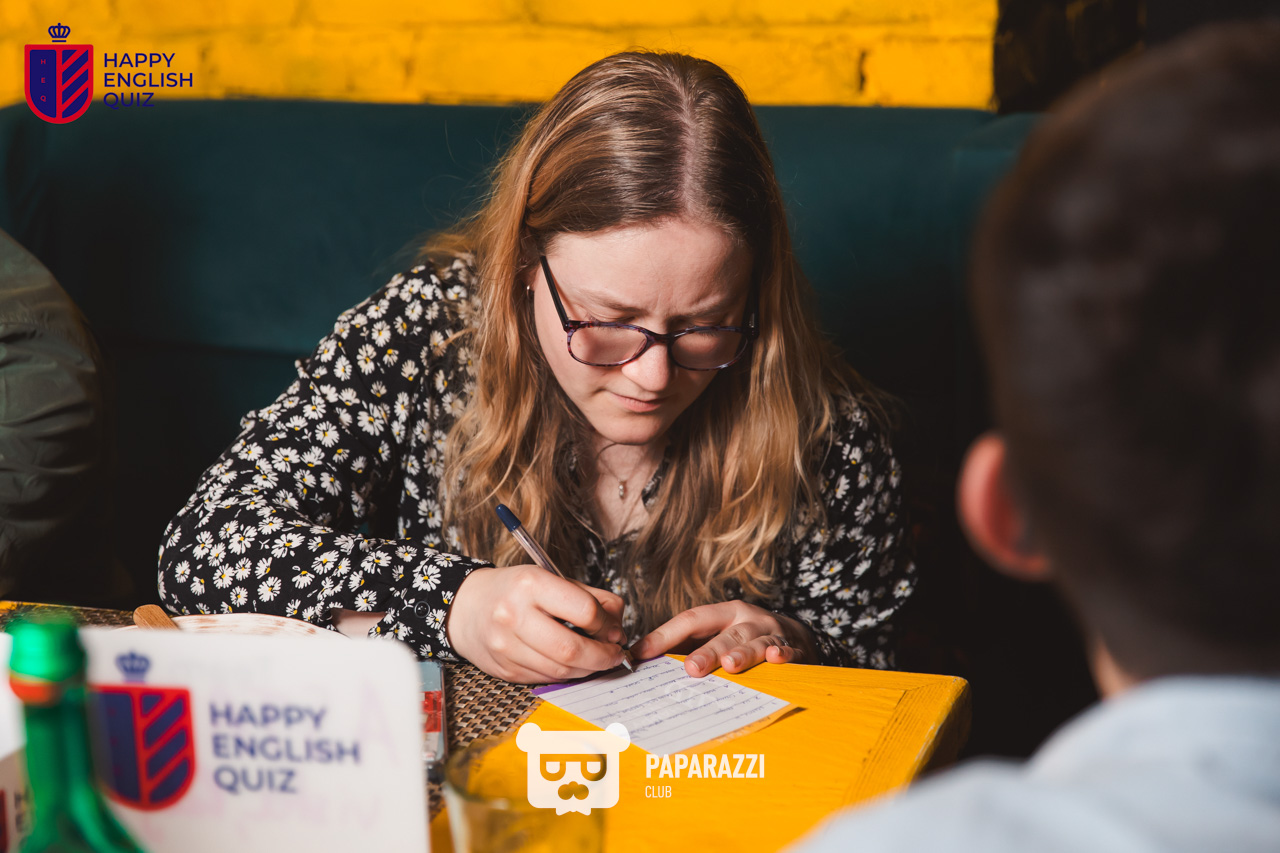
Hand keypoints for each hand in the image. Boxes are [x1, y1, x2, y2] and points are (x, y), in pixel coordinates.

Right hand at [446, 565, 628, 683]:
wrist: (466, 608)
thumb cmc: (515, 590)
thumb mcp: (551, 579)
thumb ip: (590, 598)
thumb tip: (617, 626)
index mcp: (531, 585)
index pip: (584, 610)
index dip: (606, 624)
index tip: (613, 630)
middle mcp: (514, 615)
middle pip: (572, 648)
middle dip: (603, 656)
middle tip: (615, 654)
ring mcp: (506, 646)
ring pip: (561, 670)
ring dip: (587, 669)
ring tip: (597, 660)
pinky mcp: (504, 669)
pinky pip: (545, 678)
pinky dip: (566, 674)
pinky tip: (572, 665)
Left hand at [630, 601, 815, 677]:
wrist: (797, 638)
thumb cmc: (746, 638)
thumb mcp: (720, 634)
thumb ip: (688, 646)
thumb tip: (644, 661)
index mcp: (724, 614)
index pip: (691, 620)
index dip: (665, 635)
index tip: (641, 653)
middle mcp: (747, 619)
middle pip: (724, 634)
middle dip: (707, 651)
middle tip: (690, 668)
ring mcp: (772, 634)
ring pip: (754, 643)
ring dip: (742, 653)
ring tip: (730, 665)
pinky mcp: (794, 650)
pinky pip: (788, 653)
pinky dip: (782, 656)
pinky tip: (775, 659)